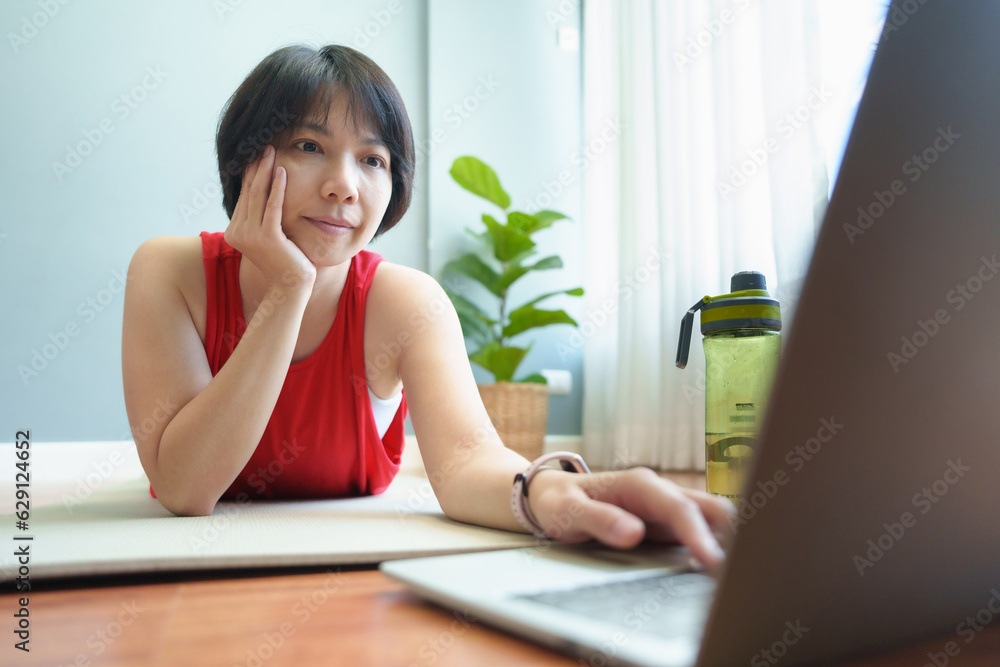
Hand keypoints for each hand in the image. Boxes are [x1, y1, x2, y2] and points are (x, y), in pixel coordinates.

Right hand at [224, 145, 315, 290]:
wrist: (291, 286)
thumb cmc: (284, 260)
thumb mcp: (267, 237)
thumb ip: (259, 219)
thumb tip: (261, 192)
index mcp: (234, 232)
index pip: (244, 196)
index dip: (250, 173)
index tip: (257, 154)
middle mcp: (237, 232)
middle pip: (249, 192)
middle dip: (256, 166)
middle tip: (264, 144)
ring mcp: (251, 236)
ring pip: (258, 195)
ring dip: (265, 170)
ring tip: (272, 151)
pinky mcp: (268, 238)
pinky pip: (273, 206)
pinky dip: (277, 187)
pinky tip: (282, 171)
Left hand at [527, 467, 735, 569]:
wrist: (551, 495)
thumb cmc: (559, 502)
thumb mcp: (569, 511)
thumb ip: (599, 520)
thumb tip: (633, 533)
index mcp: (640, 484)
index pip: (679, 508)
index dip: (699, 534)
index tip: (713, 561)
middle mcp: (659, 491)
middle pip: (709, 507)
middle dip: (731, 534)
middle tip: (739, 571)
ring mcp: (666, 506)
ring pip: (711, 517)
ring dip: (727, 540)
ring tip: (735, 575)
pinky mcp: (667, 522)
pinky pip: (700, 530)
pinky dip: (714, 545)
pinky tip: (717, 570)